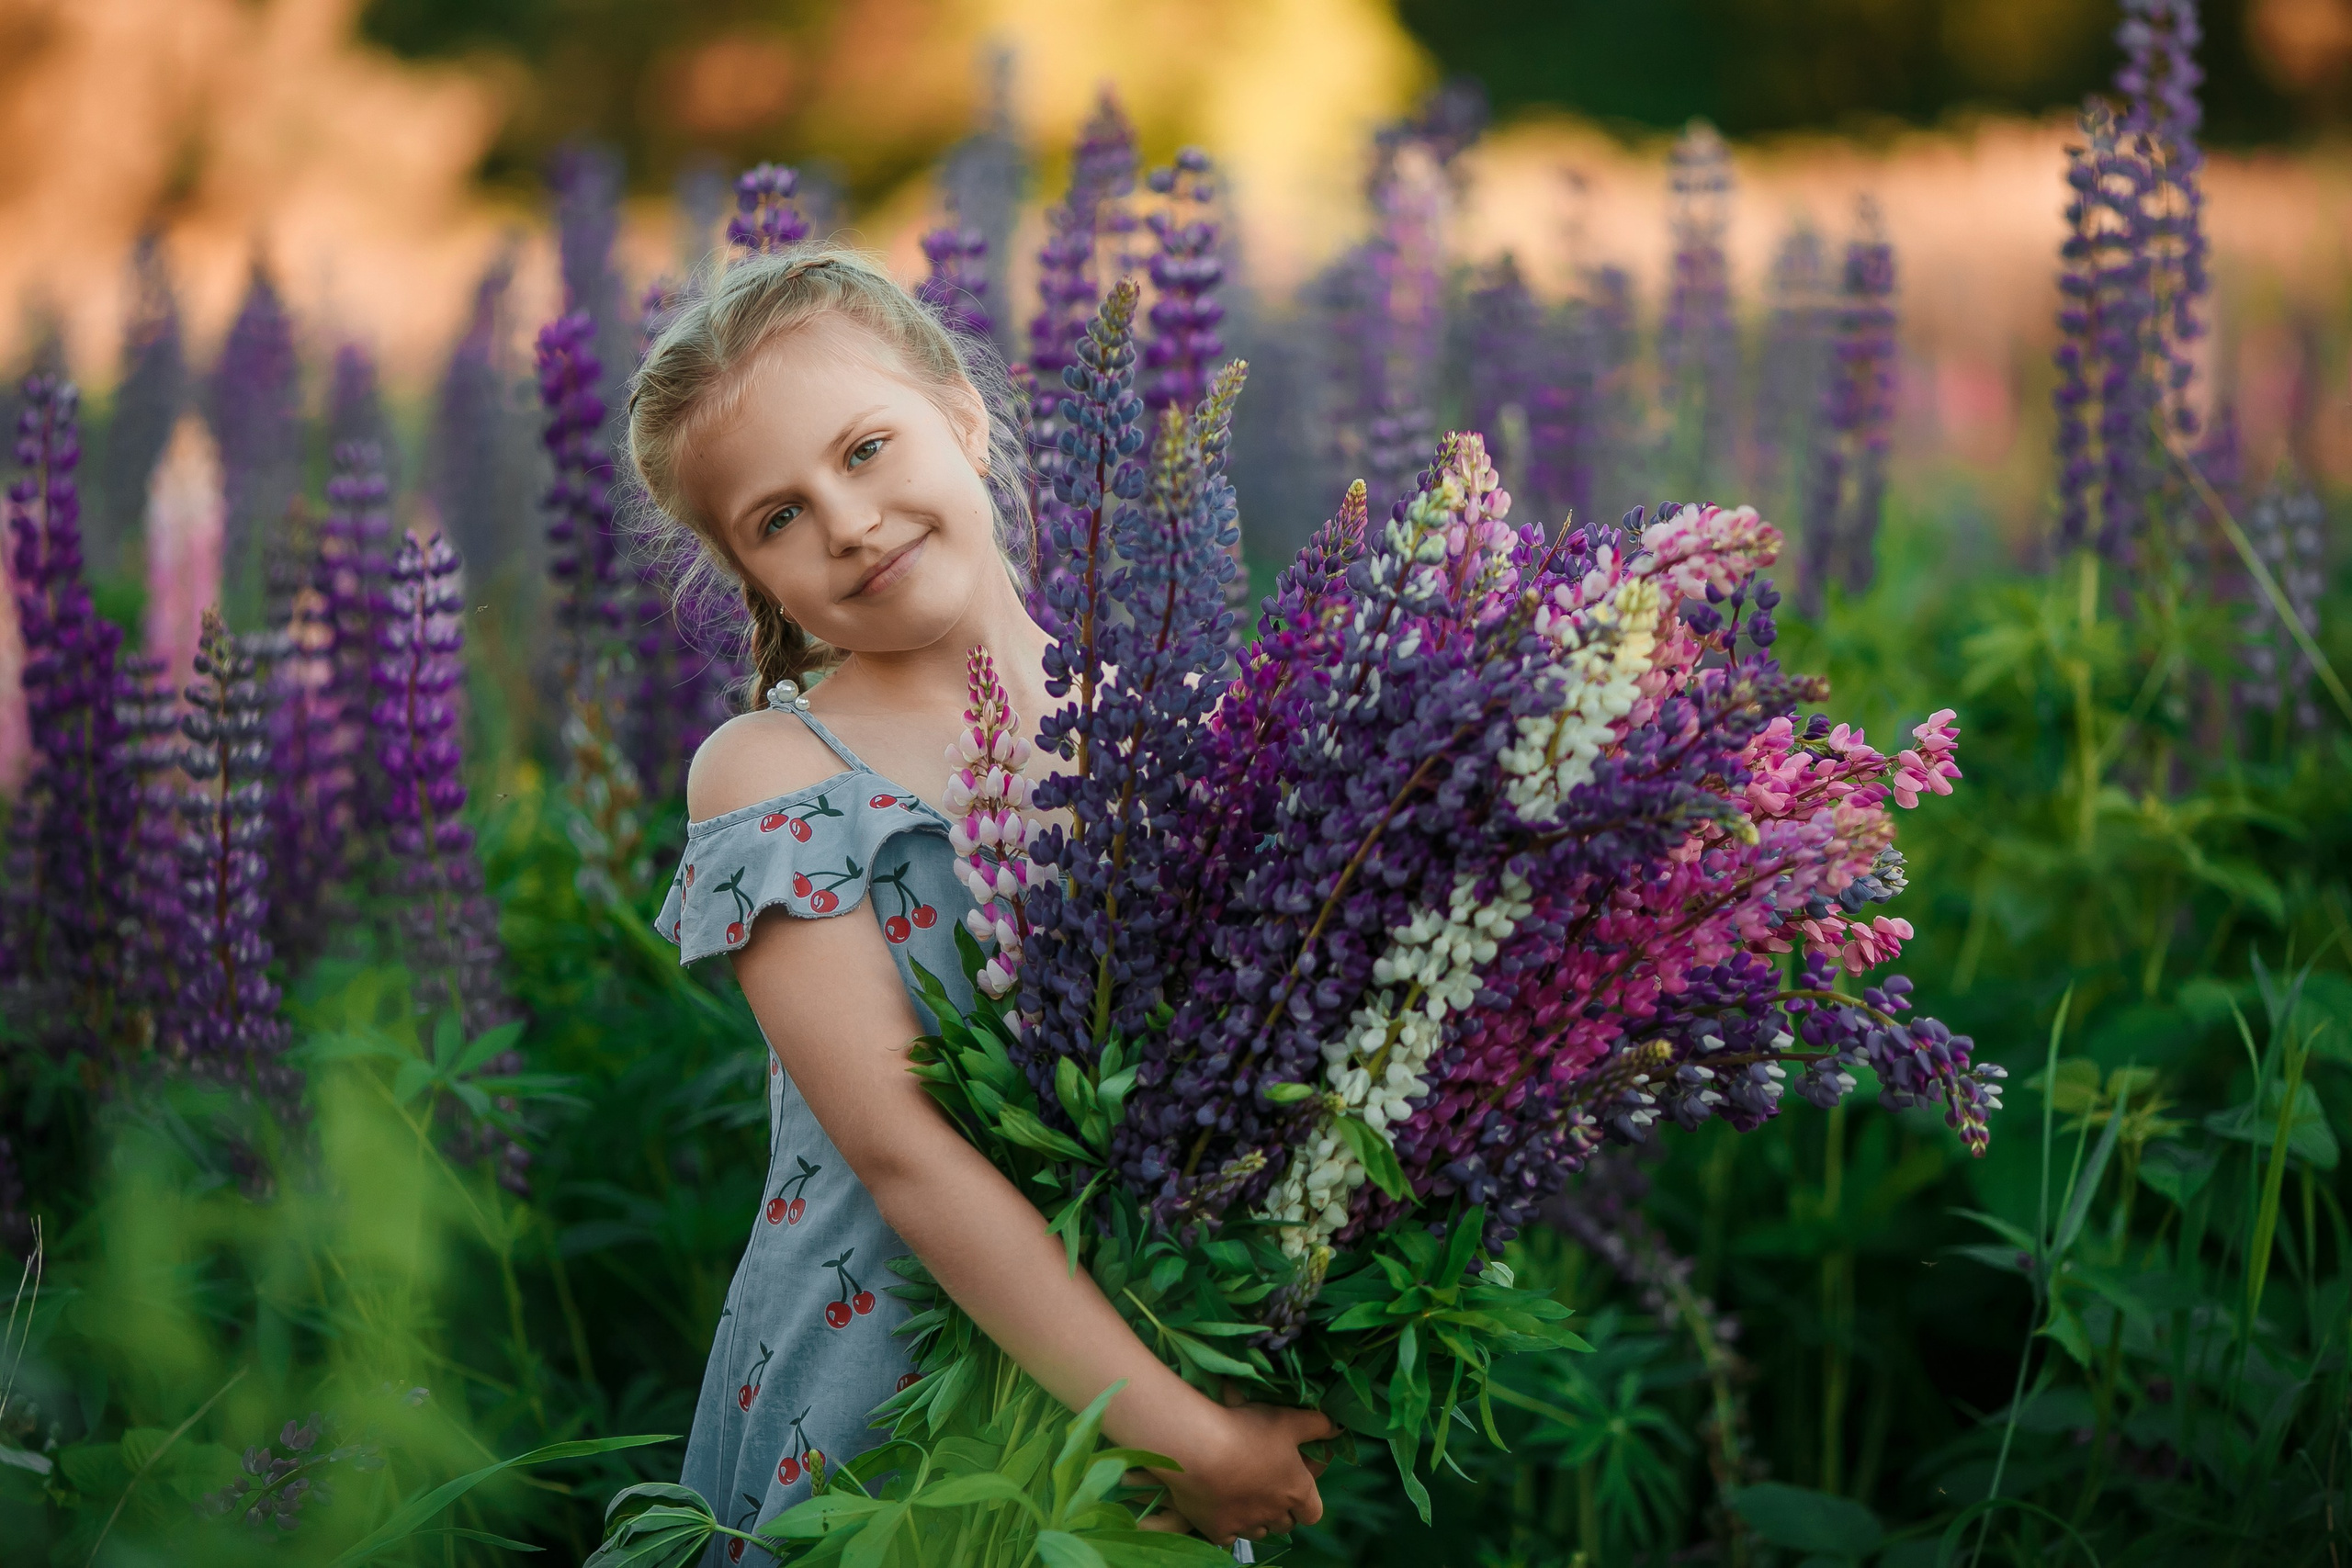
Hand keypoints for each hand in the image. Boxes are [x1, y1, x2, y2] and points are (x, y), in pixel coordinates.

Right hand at [1143, 1401, 1335, 1544]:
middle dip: (1282, 1510)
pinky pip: (1229, 1536)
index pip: (1313, 1512)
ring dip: (1257, 1518)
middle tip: (1269, 1486)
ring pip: (1258, 1532)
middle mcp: (1274, 1514)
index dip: (1307, 1501)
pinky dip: (1229, 1526)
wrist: (1197, 1450)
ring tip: (1244, 1496)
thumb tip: (1338, 1428)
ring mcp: (1245, 1525)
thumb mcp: (1288, 1419)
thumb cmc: (1248, 1431)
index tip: (1297, 1483)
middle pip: (1285, 1524)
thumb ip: (1317, 1424)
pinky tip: (1222, 1507)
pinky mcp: (1217, 1530)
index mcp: (1296, 1491)